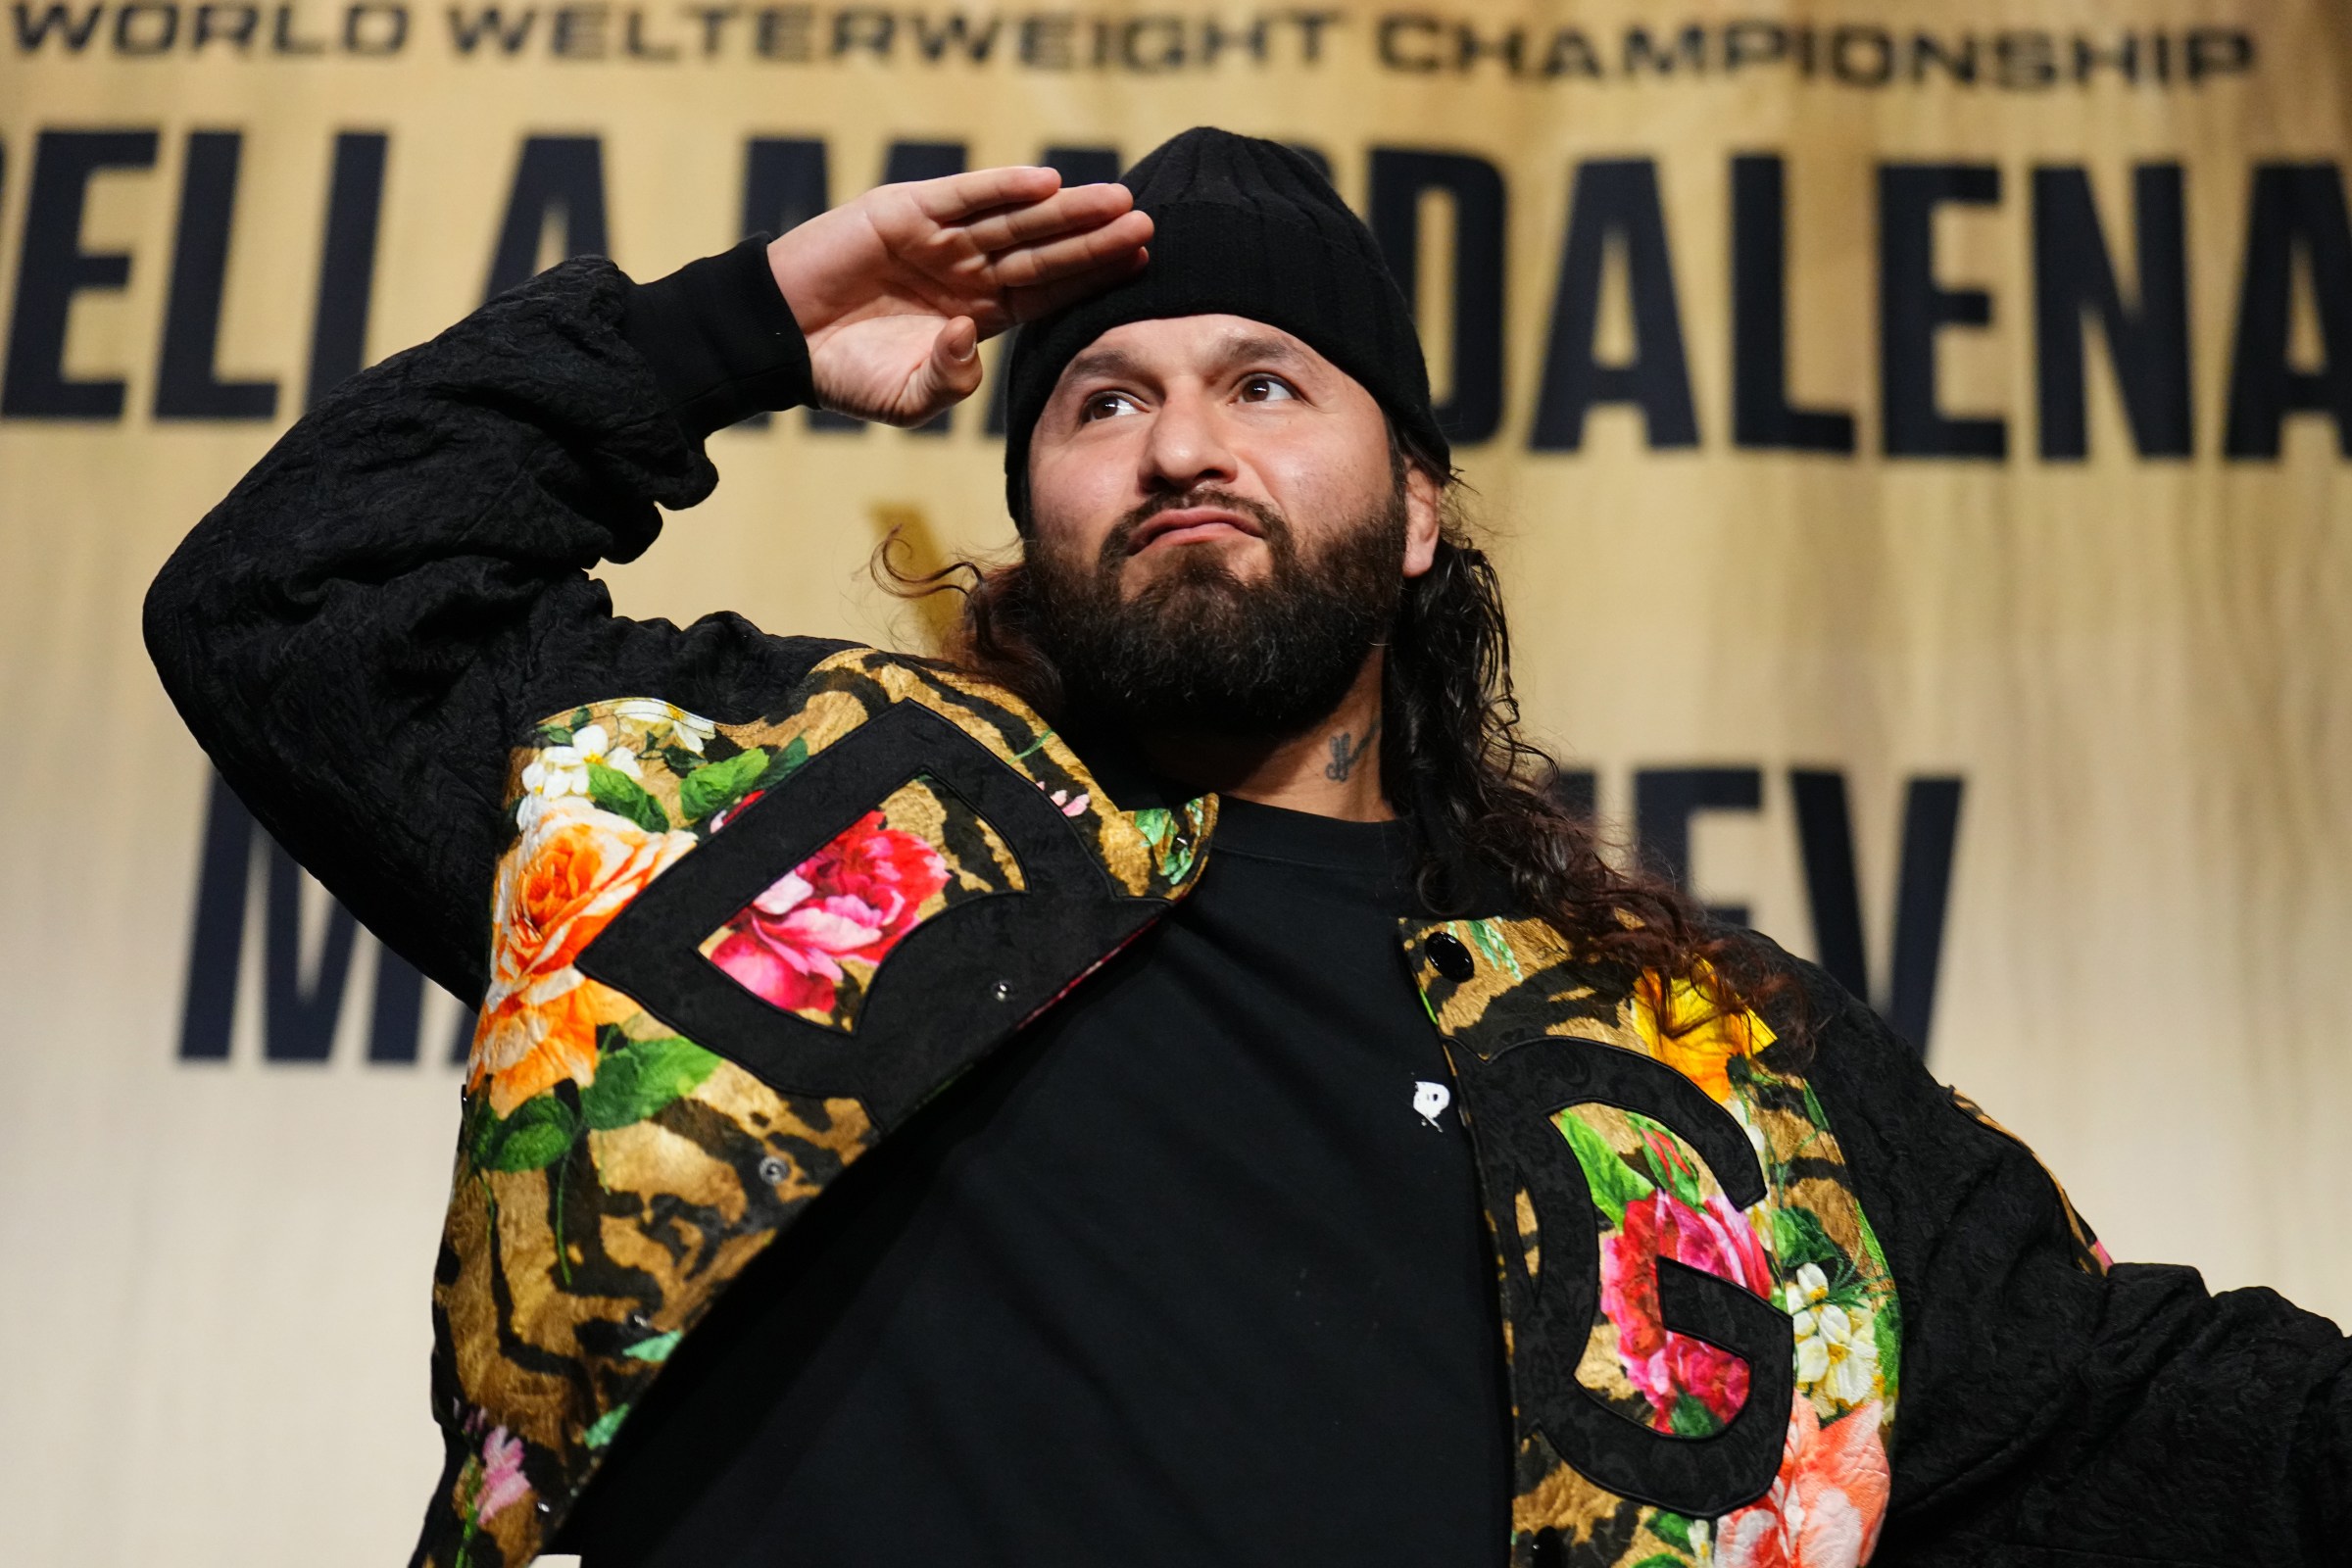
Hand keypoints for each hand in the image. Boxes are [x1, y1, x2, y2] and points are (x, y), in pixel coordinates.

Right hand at [766, 168, 1151, 427]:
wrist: (780, 343)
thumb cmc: (844, 374)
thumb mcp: (908, 398)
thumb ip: (950, 383)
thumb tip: (969, 340)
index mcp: (977, 312)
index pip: (1048, 291)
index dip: (1092, 277)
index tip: (1143, 266)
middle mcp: (966, 269)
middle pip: (1044, 251)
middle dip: (1094, 239)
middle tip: (1148, 226)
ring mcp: (938, 237)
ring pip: (1014, 220)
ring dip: (1065, 210)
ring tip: (1117, 202)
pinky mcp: (904, 211)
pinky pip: (963, 196)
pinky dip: (1002, 188)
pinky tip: (1046, 185)